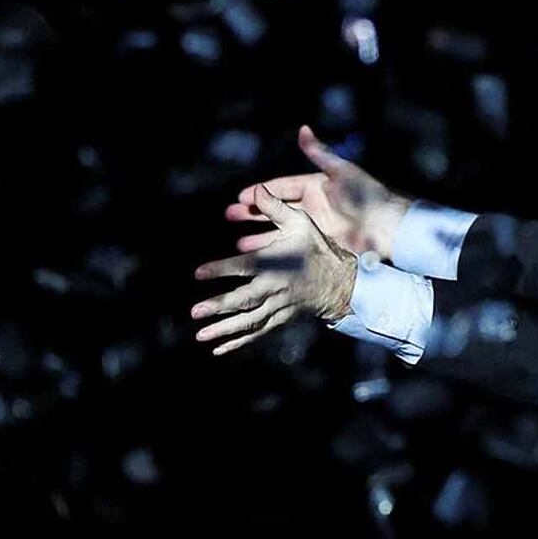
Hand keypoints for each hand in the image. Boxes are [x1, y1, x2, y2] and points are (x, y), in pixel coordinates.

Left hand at [190, 184, 357, 355]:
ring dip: (224, 329)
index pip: (243, 267)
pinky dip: (239, 341)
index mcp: (276, 264)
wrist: (342, 282)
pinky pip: (258, 332)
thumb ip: (276, 208)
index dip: (220, 269)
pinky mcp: (281, 319)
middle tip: (195, 311)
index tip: (199, 273)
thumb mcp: (301, 223)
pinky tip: (219, 348)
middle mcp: (275, 288)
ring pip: (248, 320)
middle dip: (218, 305)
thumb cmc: (318, 249)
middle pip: (242, 299)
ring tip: (201, 335)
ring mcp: (278, 306)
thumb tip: (258, 190)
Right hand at [227, 125, 411, 257]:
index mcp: (315, 186)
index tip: (240, 197)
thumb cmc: (367, 195)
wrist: (387, 227)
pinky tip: (261, 259)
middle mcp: (312, 207)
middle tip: (230, 216)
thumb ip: (319, 153)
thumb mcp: (341, 171)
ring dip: (260, 237)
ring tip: (239, 244)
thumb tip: (302, 128)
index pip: (281, 188)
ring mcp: (315, 228)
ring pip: (280, 232)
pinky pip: (292, 250)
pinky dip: (276, 253)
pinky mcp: (320, 246)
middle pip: (275, 210)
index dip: (260, 193)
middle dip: (252, 214)